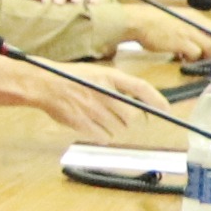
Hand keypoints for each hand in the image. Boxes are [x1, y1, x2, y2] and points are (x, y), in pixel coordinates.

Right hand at [14, 57, 154, 141]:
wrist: (43, 85)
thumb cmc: (69, 78)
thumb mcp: (96, 73)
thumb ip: (116, 85)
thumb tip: (136, 101)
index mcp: (109, 77)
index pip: (141, 88)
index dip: (156, 100)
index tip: (166, 110)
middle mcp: (105, 93)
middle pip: (131, 115)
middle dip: (128, 118)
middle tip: (118, 115)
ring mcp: (95, 109)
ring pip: (118, 127)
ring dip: (113, 126)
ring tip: (99, 117)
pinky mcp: (84, 123)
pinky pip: (103, 136)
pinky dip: (101, 135)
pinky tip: (92, 125)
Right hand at [141, 10, 210, 60]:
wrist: (139, 21)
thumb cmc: (153, 22)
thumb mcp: (176, 20)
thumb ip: (189, 28)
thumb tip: (198, 41)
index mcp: (195, 17)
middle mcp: (196, 24)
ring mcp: (189, 33)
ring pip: (209, 48)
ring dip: (206, 56)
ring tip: (196, 60)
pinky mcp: (182, 42)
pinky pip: (196, 54)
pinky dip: (193, 59)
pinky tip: (184, 59)